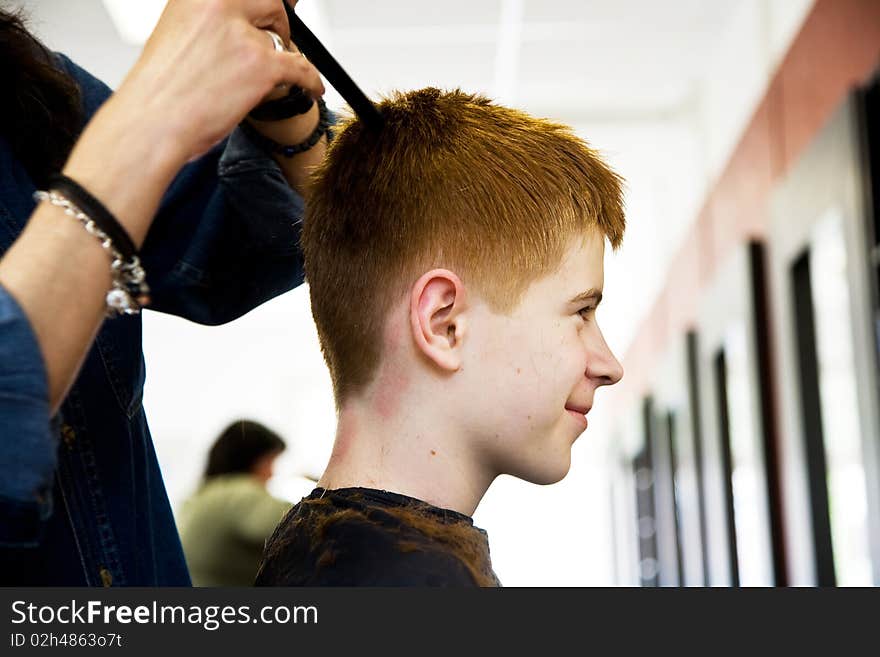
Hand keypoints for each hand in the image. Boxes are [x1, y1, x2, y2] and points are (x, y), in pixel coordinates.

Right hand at [112, 0, 323, 162]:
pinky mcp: (261, 66)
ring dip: (282, 54)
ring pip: (281, 38)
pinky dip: (311, 80)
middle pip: (270, 2)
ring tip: (274, 71)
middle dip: (277, 20)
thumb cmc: (158, 88)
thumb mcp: (176, 33)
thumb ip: (208, 23)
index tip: (274, 8)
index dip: (263, 5)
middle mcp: (220, 4)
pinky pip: (301, 67)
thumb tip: (237, 25)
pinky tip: (313, 87)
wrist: (151, 120)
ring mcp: (243, 35)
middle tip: (280, 34)